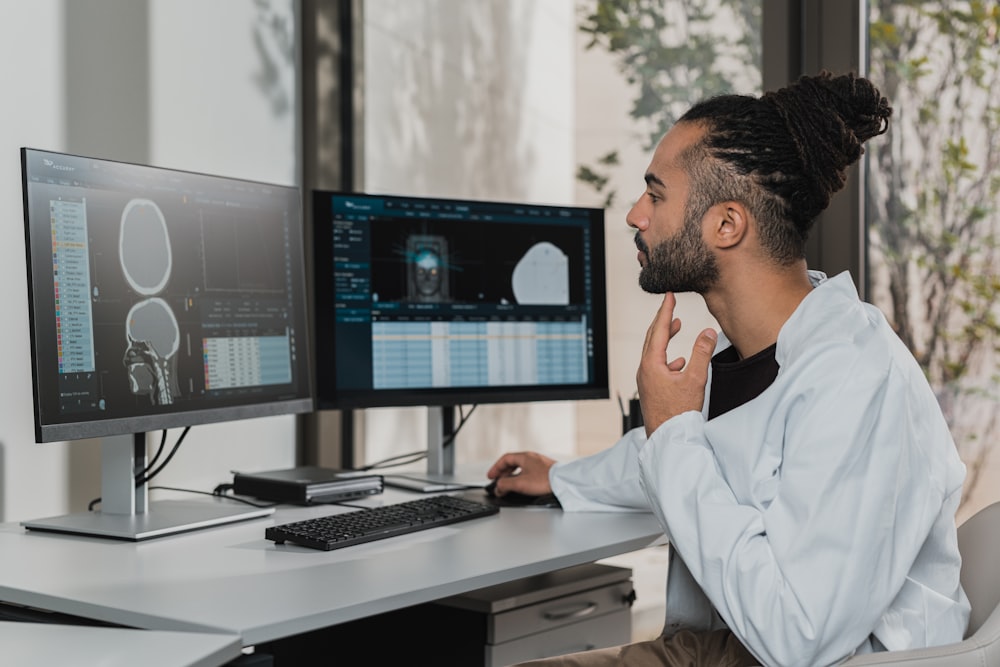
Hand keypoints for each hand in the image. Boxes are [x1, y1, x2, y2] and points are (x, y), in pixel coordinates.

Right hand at [486, 451, 555, 495]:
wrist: (564, 483)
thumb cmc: (545, 480)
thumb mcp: (520, 483)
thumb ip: (505, 485)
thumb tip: (498, 487)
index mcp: (525, 456)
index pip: (505, 459)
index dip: (496, 468)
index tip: (491, 476)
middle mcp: (532, 458)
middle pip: (513, 463)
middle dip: (503, 473)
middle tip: (498, 482)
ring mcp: (540, 464)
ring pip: (522, 468)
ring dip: (513, 477)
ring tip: (509, 486)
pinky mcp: (546, 472)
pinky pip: (529, 473)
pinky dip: (522, 479)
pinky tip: (523, 487)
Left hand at [637, 292, 716, 436]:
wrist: (668, 439)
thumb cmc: (679, 413)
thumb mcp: (695, 380)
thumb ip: (702, 353)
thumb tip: (708, 331)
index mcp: (651, 364)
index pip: (658, 330)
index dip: (665, 311)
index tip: (669, 296)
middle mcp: (645, 371)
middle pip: (652, 339)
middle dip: (662, 321)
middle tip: (670, 306)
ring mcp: (646, 381)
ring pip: (654, 352)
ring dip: (665, 338)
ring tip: (676, 327)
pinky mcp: (651, 390)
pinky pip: (657, 367)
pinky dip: (668, 358)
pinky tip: (679, 362)